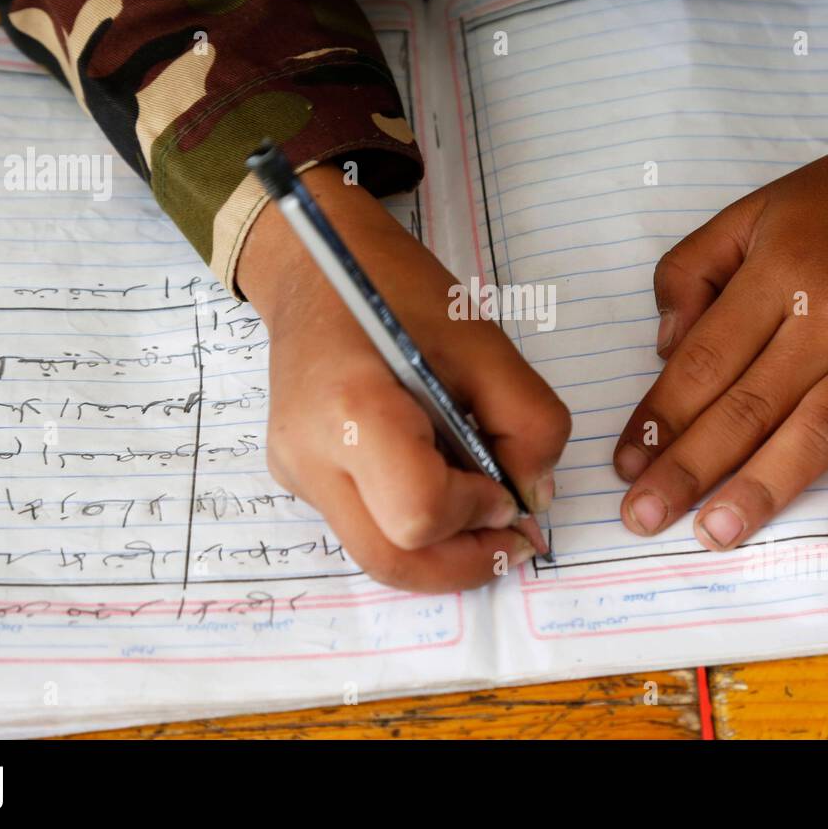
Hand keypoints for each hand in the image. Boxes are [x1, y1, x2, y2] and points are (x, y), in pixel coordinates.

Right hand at [239, 163, 570, 591]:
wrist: (312, 266)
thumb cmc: (398, 291)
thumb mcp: (484, 343)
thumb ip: (527, 421)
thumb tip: (532, 496)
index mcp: (353, 412)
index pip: (418, 513)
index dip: (475, 514)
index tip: (506, 489)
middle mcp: (310, 457)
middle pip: (391, 560)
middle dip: (464, 562)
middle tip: (513, 540)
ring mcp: (295, 473)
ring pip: (374, 554)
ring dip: (440, 552)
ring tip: (483, 515)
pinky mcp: (296, 477)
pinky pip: (361, 526)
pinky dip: (410, 527)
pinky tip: (441, 486)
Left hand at [613, 63, 827, 550]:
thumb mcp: (751, 211)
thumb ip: (692, 271)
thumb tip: (665, 351)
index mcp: (780, 273)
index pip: (704, 363)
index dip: (660, 419)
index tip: (625, 465)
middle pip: (749, 407)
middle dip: (689, 470)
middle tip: (643, 519)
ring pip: (818, 432)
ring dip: (763, 489)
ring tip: (717, 534)